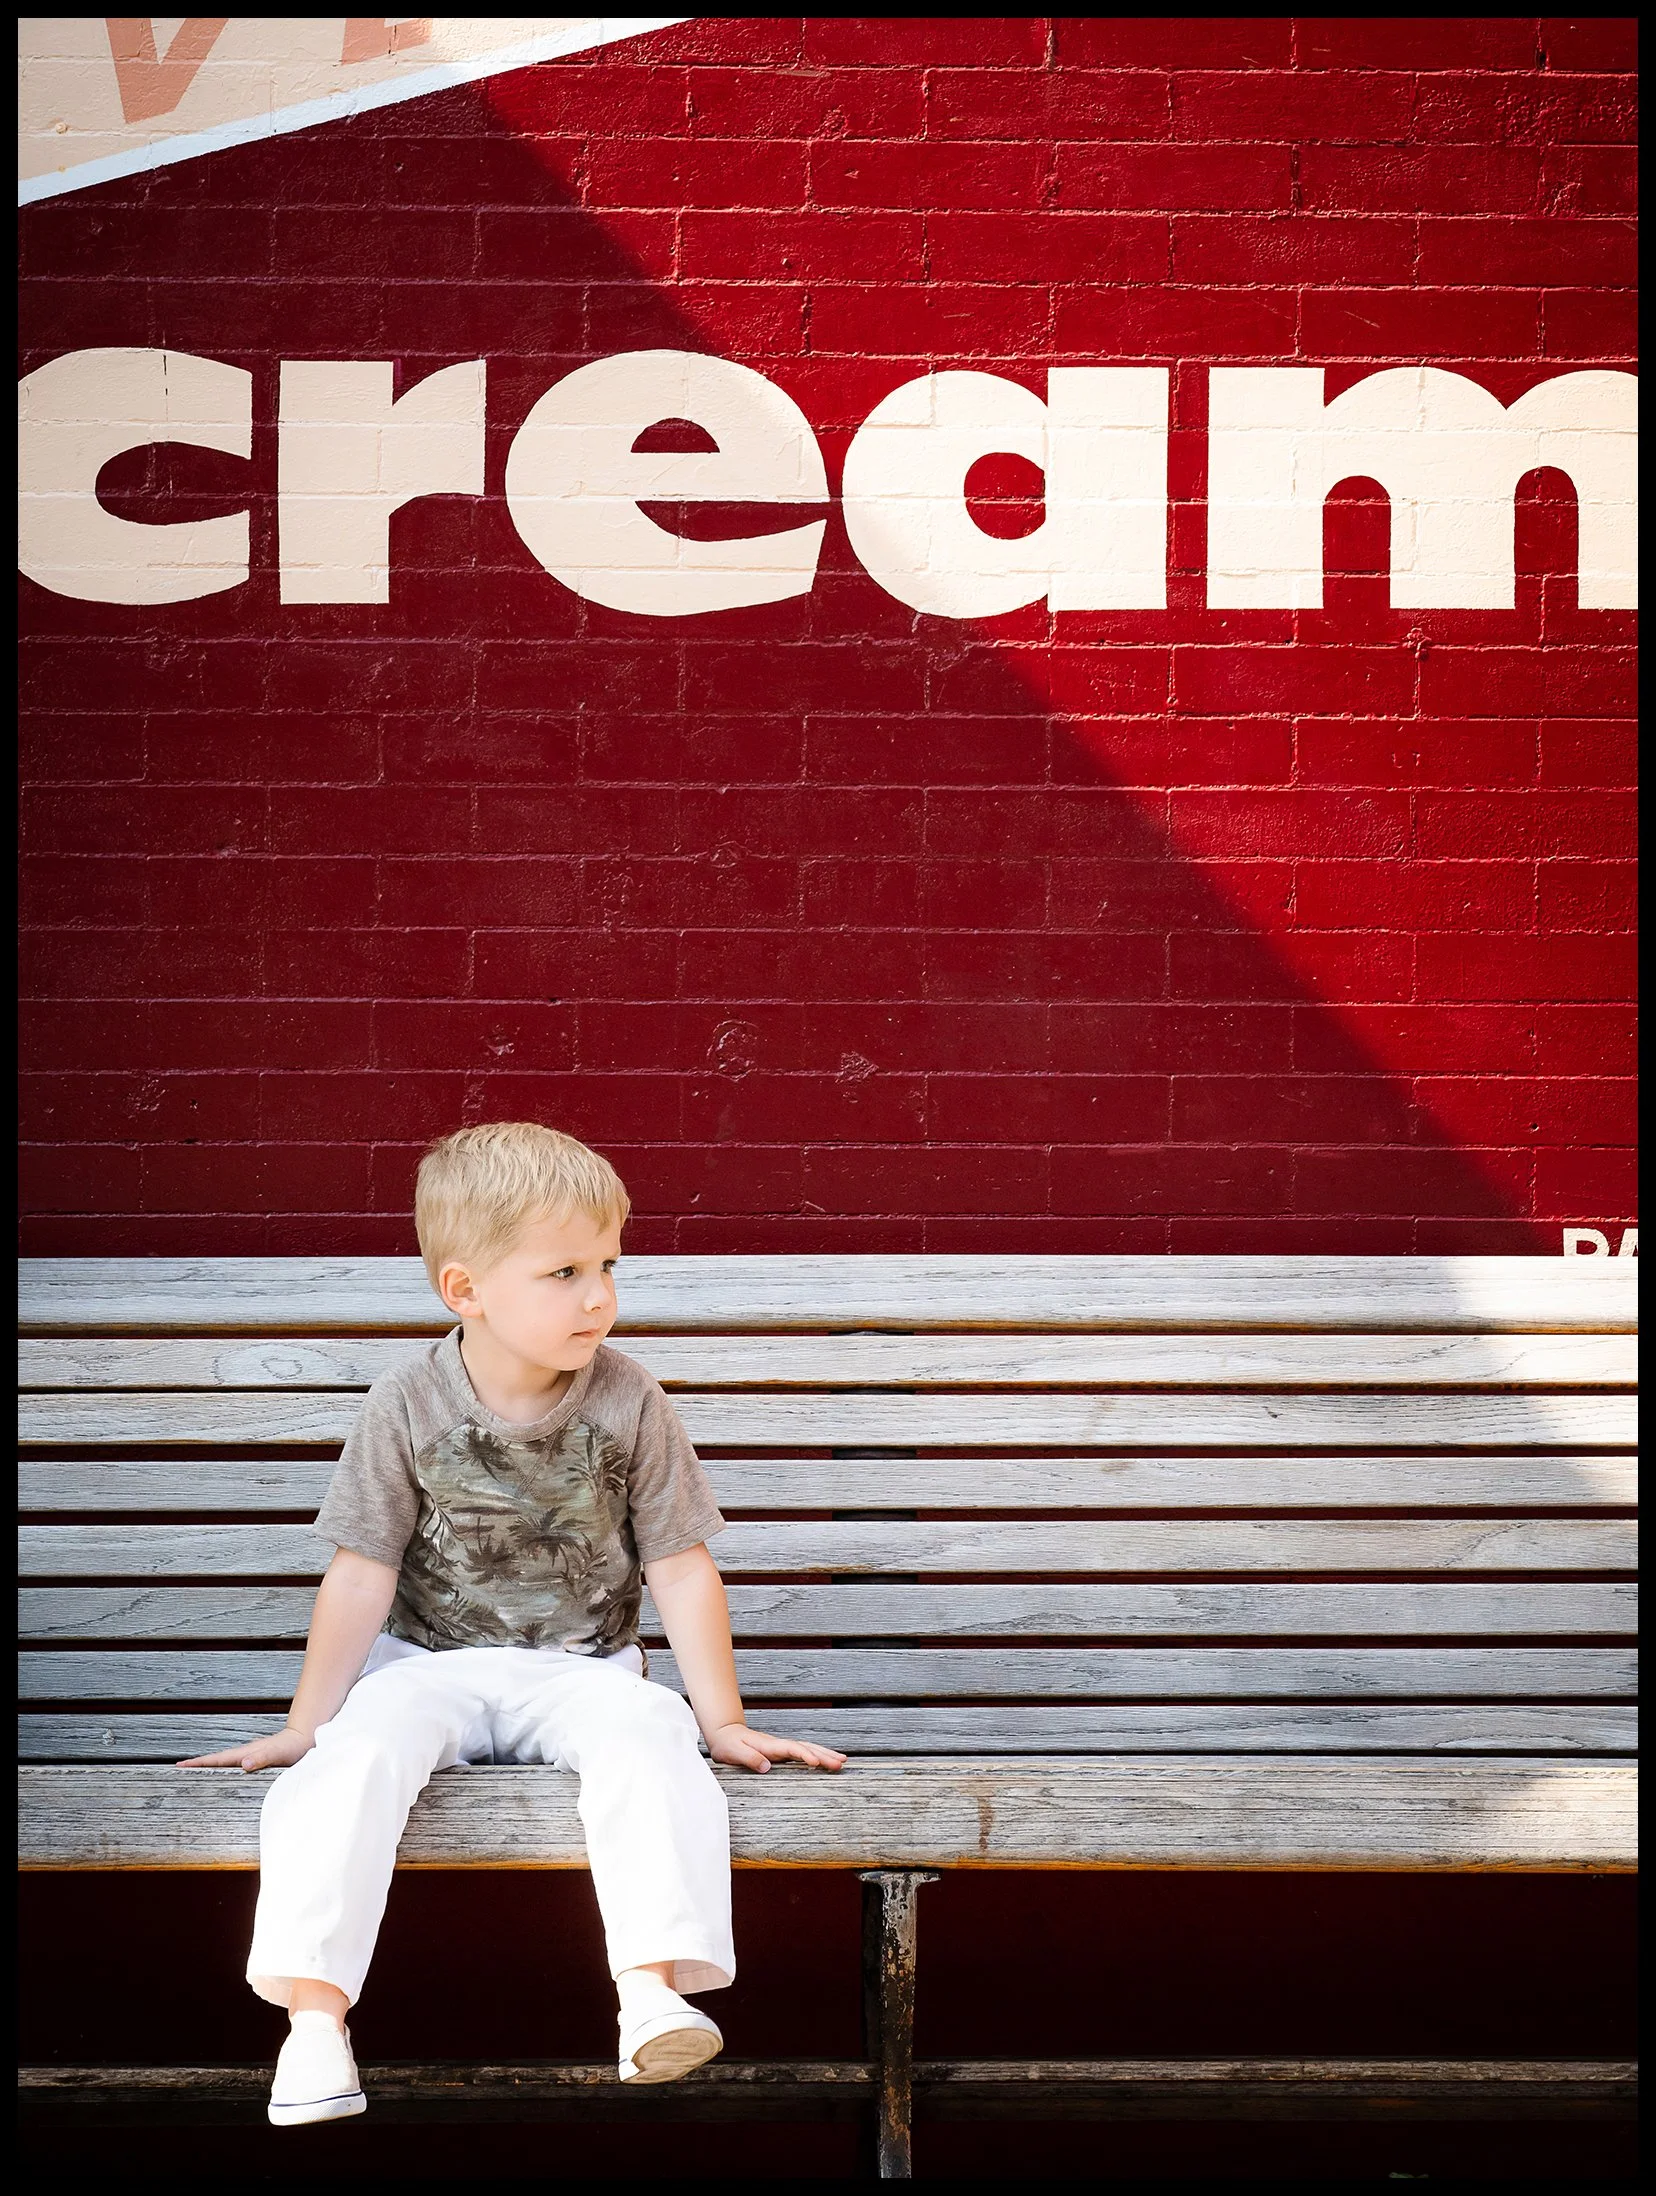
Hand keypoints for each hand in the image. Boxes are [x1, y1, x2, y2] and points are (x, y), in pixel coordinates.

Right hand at [178, 1725, 315, 1771]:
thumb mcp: (278, 1753)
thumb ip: (262, 1758)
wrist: (307, 1738)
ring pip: (226, 1762)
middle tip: (179, 1769)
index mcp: (246, 1753)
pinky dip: (225, 1769)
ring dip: (210, 1767)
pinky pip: (236, 1766)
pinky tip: (226, 1775)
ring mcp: (252, 1755)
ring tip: (196, 1774)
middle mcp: (246, 1753)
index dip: (199, 1763)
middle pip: (217, 1760)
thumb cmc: (294, 1747)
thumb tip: (243, 1763)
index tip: (179, 1766)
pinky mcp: (259, 1759)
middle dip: (198, 1764)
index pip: (217, 1759)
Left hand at [707, 1722, 846, 1773]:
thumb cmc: (727, 1744)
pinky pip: (802, 1752)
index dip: (804, 1755)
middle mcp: (778, 1745)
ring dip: (824, 1753)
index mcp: (768, 1745)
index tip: (816, 1762)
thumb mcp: (732, 1752)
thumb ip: (749, 1758)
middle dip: (824, 1754)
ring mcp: (781, 1748)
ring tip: (842, 1760)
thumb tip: (766, 1767)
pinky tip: (825, 1760)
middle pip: (805, 1747)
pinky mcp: (781, 1752)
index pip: (791, 1749)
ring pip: (807, 1748)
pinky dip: (816, 1754)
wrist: (725, 1733)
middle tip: (841, 1763)